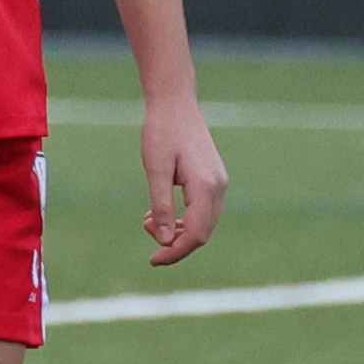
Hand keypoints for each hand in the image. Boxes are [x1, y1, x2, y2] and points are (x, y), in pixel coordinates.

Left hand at [134, 83, 228, 266]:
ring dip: (177, 229)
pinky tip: (158, 212)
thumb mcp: (155, 169)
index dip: (175, 252)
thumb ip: (160, 206)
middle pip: (202, 232)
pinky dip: (182, 217)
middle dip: (174, 241)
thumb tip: (165, 241)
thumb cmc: (161, 132)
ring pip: (203, 223)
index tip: (153, 260)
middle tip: (144, 227)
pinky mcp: (213, 179)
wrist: (174, 103)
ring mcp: (219, 182)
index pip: (196, 234)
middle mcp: (218, 187)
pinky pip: (202, 210)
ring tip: (147, 219)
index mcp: (206, 186)